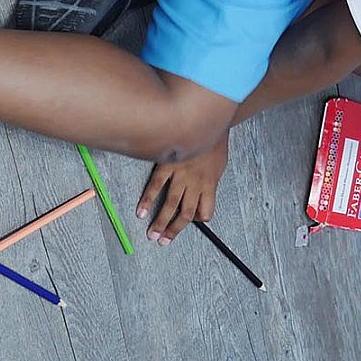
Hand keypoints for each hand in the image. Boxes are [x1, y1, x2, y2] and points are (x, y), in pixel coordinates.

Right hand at [135, 130, 229, 244]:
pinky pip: (156, 185)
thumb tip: (203, 194)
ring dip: (161, 221)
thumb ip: (210, 180)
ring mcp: (181, 174)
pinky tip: (141, 210)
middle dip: (174, 229)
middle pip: (185, 212)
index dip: (199, 219)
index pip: (205, 211)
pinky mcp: (167, 164)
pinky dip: (148, 199)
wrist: (208, 119)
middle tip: (163, 241)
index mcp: (210, 184)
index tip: (191, 222)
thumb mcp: (219, 164)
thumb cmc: (214, 141)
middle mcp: (195, 183)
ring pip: (170, 203)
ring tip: (152, 234)